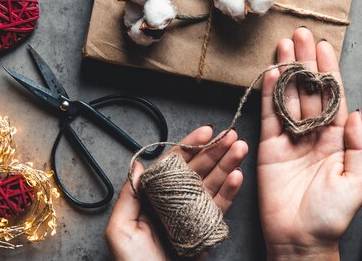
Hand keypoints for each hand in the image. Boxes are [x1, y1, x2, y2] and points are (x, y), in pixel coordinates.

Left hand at [106, 126, 247, 260]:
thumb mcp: (121, 231)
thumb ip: (128, 196)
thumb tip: (137, 165)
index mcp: (152, 199)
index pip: (173, 165)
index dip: (190, 145)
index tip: (206, 131)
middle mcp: (174, 203)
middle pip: (197, 170)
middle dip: (215, 151)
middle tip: (231, 136)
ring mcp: (192, 215)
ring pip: (212, 184)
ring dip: (227, 165)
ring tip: (240, 149)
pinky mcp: (206, 229)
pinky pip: (220, 207)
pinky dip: (231, 191)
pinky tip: (238, 176)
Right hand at [258, 27, 361, 260]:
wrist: (299, 240)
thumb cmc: (331, 216)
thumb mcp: (356, 182)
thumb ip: (358, 146)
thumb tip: (356, 112)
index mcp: (337, 139)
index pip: (333, 98)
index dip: (329, 71)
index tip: (325, 47)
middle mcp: (313, 133)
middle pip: (309, 90)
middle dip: (306, 62)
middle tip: (301, 34)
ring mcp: (290, 139)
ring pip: (288, 97)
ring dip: (286, 70)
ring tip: (284, 45)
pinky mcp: (269, 147)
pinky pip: (269, 115)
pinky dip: (268, 93)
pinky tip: (269, 72)